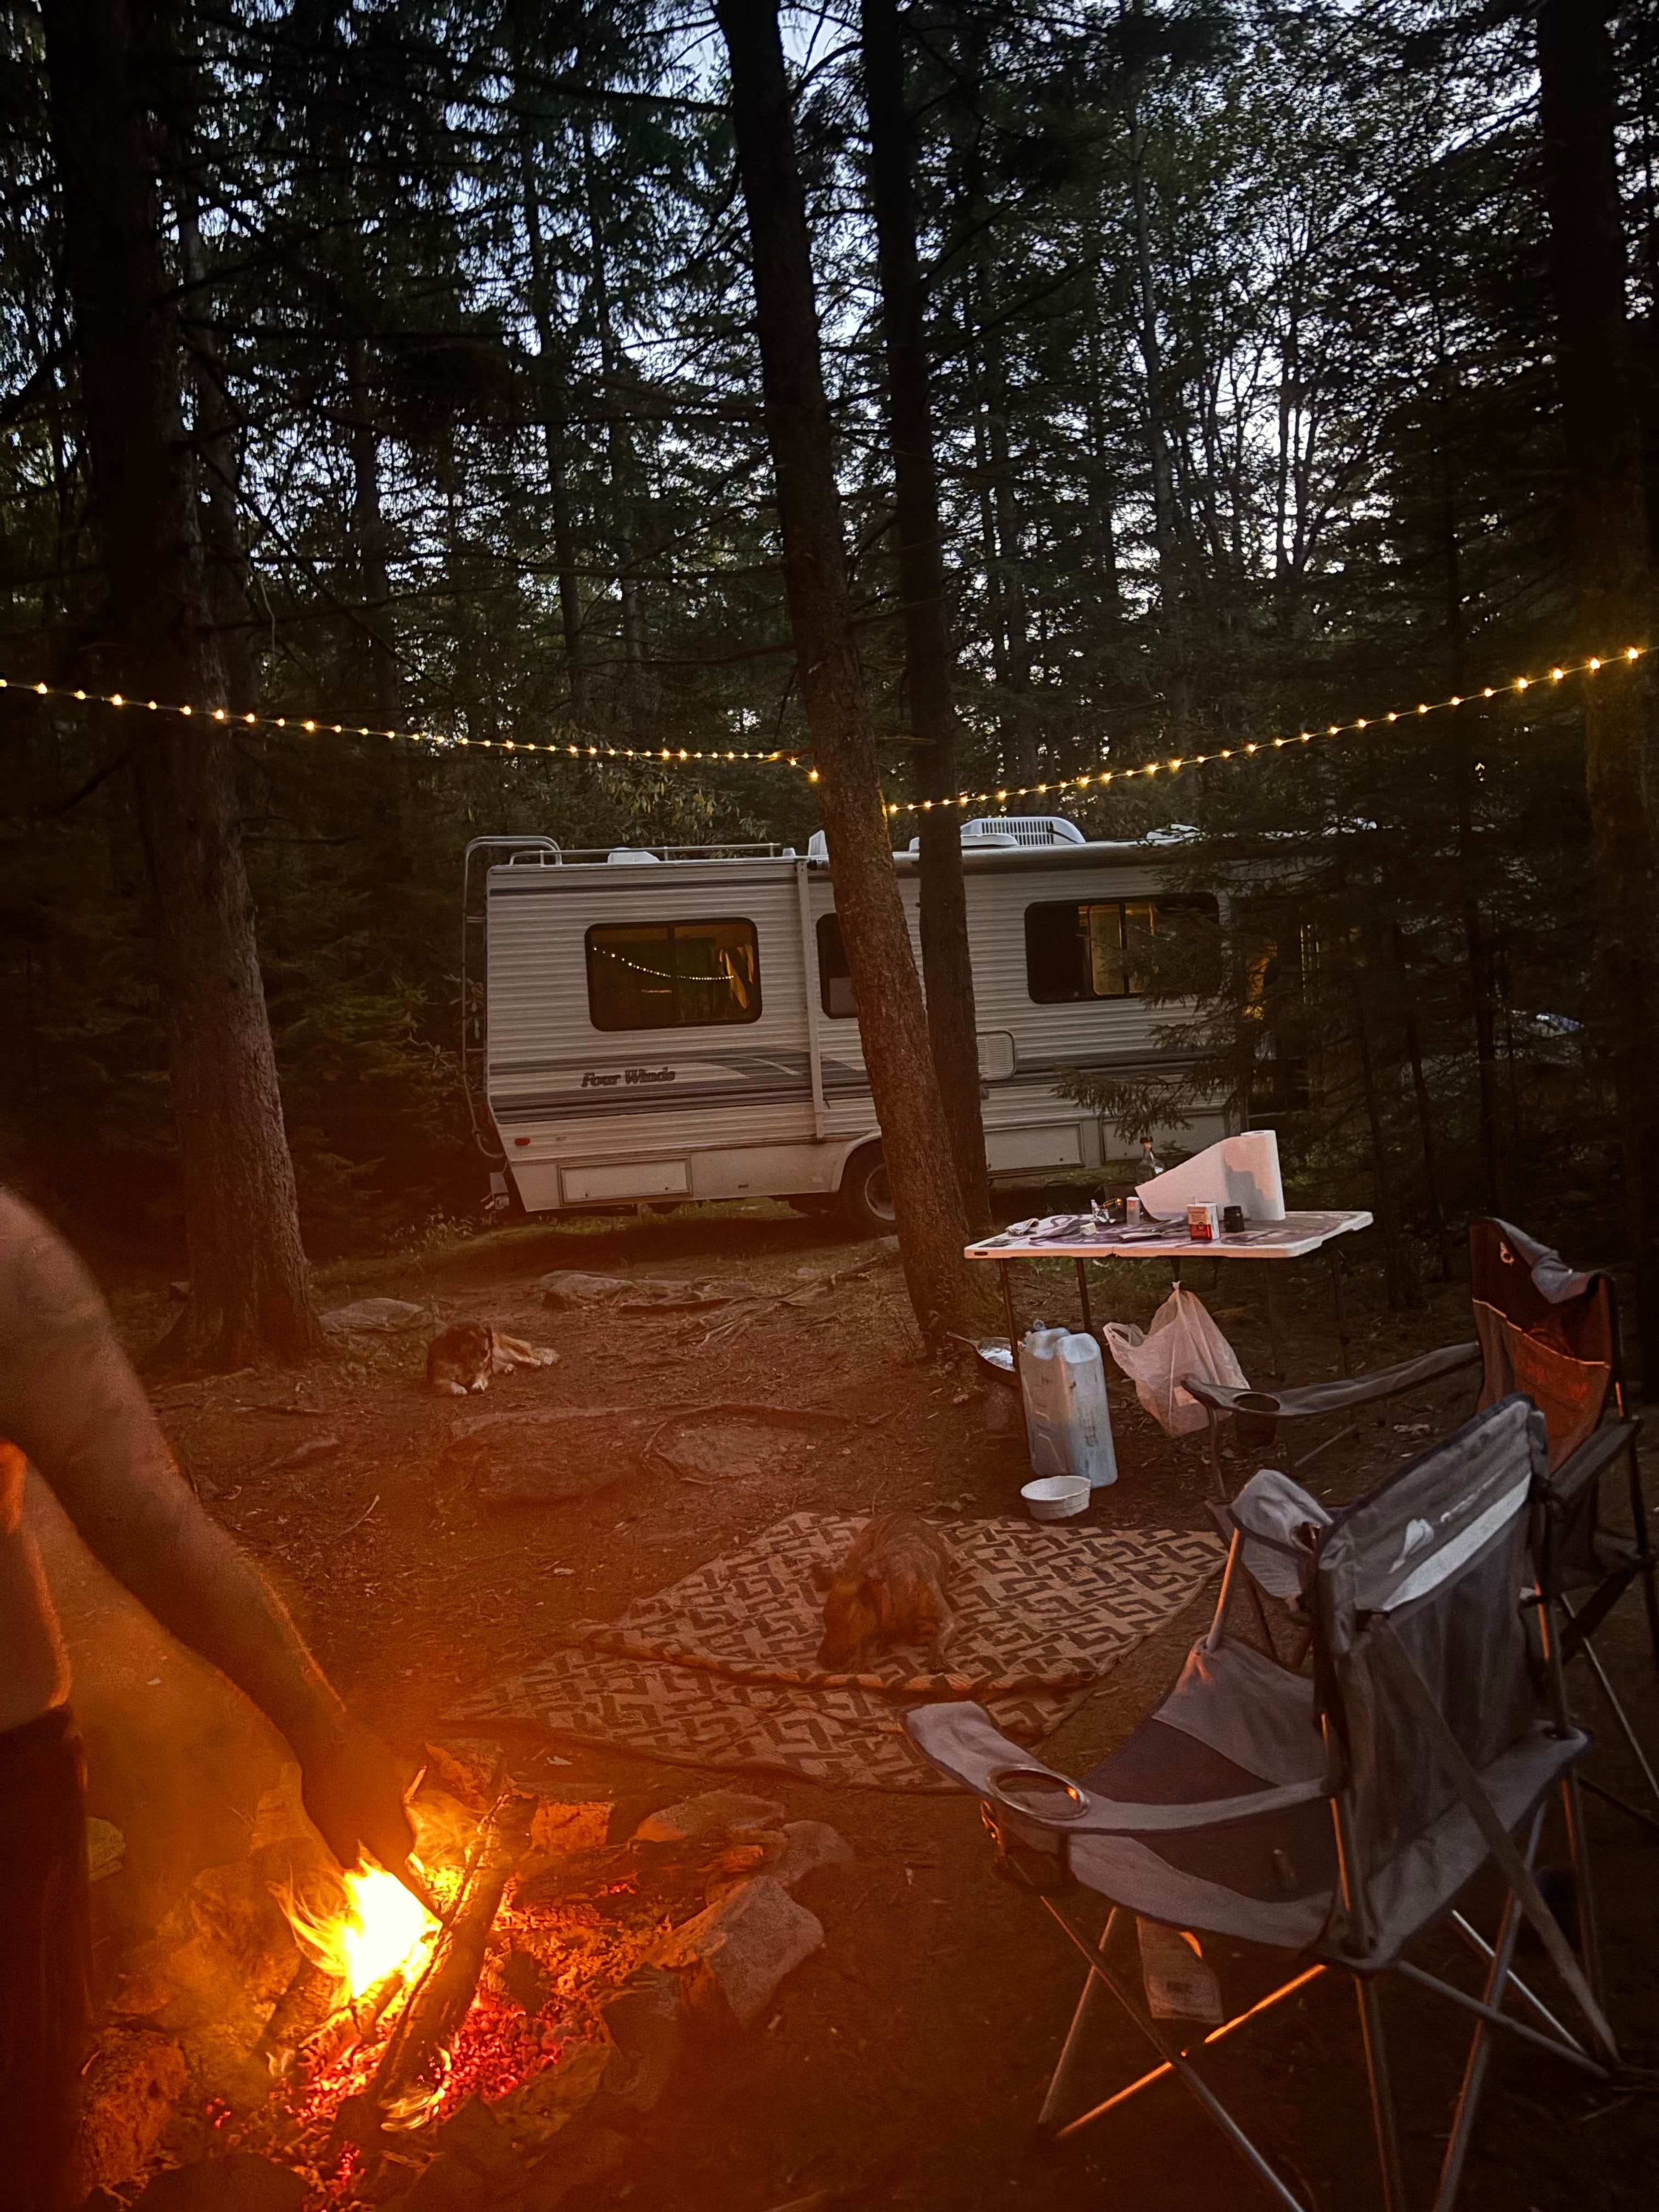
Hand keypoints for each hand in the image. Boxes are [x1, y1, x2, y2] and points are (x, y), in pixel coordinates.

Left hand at [298, 1713, 415, 1874]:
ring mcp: (394, 1778)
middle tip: (378, 1849)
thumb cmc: (328, 1789)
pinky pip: (388, 1784)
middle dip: (396, 1845)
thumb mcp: (331, 1828)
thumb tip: (354, 1865)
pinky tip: (352, 1784)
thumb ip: (346, 1850)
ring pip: (396, 1806)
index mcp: (384, 1824)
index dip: (407, 1874)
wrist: (330, 1737)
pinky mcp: (387, 1759)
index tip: (420, 1893)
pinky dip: (376, 1792)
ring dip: (383, 1816)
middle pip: (405, 1832)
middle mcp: (397, 1802)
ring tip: (354, 1811)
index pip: (401, 1855)